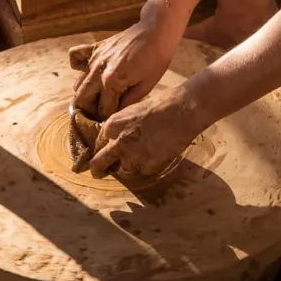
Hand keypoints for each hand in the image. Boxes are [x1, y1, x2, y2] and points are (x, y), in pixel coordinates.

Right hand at [72, 18, 178, 121]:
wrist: (156, 31)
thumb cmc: (156, 58)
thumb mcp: (147, 86)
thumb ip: (128, 102)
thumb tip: (116, 114)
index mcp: (112, 81)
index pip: (102, 109)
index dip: (108, 117)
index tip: (113, 119)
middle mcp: (99, 70)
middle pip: (82, 99)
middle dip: (90, 110)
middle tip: (103, 111)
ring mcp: (95, 58)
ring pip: (78, 84)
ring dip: (86, 93)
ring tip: (99, 96)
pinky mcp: (95, 48)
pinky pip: (75, 55)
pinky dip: (78, 65)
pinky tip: (88, 71)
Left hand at [89, 83, 207, 179]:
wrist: (183, 111)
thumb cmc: (161, 105)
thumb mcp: (132, 111)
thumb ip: (119, 127)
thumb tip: (113, 139)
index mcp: (112, 126)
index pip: (97, 145)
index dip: (101, 151)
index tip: (103, 156)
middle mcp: (118, 142)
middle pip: (98, 165)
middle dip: (98, 171)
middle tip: (99, 174)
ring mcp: (132, 156)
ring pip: (123, 170)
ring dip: (130, 166)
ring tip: (144, 154)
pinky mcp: (148, 166)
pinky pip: (143, 171)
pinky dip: (148, 165)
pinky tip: (158, 152)